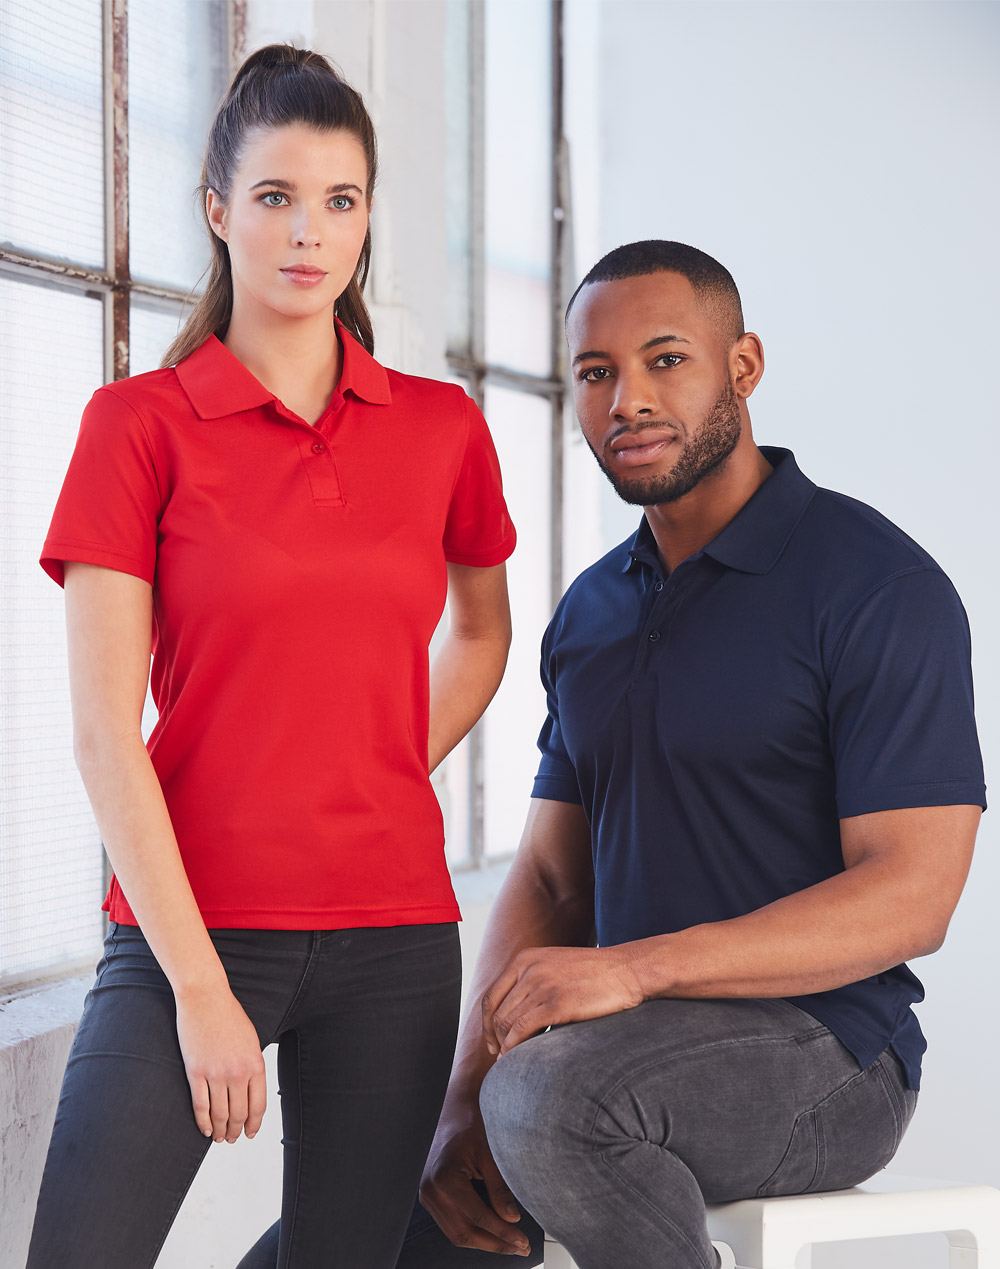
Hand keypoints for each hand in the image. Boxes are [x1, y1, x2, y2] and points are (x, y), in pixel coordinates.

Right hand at [174, 988, 266, 1142]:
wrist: (206, 998)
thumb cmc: (229, 1015)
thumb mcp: (251, 1040)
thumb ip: (252, 1065)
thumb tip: (250, 1091)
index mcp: (255, 1063)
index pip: (258, 1105)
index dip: (254, 1124)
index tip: (250, 1133)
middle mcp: (237, 1072)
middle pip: (238, 1114)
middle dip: (236, 1131)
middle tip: (232, 1139)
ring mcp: (215, 1073)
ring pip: (219, 1114)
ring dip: (220, 1131)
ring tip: (219, 1138)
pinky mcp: (196, 1072)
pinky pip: (200, 1105)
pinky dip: (203, 1122)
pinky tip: (205, 1129)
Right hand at [419, 1103, 530, 1255]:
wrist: (454, 1107)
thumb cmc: (470, 1123)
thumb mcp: (490, 1155)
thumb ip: (500, 1190)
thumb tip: (512, 1221)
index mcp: (445, 1178)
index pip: (478, 1218)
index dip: (502, 1234)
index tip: (522, 1241)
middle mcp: (431, 1190)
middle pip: (464, 1233)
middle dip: (494, 1244)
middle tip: (519, 1247)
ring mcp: (427, 1195)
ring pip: (456, 1233)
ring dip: (483, 1242)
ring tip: (509, 1243)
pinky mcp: (430, 1195)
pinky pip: (450, 1222)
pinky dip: (471, 1230)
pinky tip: (491, 1231)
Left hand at [482, 945, 644, 1055]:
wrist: (626, 970)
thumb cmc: (595, 974)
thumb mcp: (556, 966)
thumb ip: (533, 981)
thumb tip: (514, 1014)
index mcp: (525, 959)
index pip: (491, 995)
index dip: (486, 1023)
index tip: (492, 1041)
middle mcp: (528, 969)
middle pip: (497, 1012)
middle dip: (495, 1039)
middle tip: (501, 1057)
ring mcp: (541, 984)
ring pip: (506, 1023)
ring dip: (504, 1047)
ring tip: (509, 1062)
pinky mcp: (555, 1002)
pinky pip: (521, 1030)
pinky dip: (513, 1048)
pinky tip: (517, 1058)